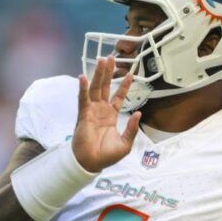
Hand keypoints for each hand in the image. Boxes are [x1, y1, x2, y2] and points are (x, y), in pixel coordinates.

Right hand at [72, 57, 140, 171]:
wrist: (91, 163)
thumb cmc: (106, 156)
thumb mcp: (126, 143)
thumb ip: (132, 128)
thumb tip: (138, 113)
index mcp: (111, 116)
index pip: (118, 96)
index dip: (124, 85)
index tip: (130, 73)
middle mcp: (101, 110)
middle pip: (105, 87)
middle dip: (108, 72)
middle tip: (111, 58)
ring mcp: (91, 111)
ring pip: (95, 88)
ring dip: (98, 74)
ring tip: (101, 60)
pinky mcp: (83, 114)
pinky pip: (82, 98)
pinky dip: (83, 88)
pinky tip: (83, 77)